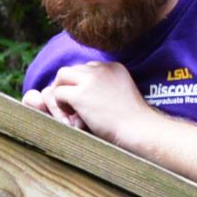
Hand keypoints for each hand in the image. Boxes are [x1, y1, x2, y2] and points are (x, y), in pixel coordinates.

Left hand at [24, 59, 150, 144]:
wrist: (139, 130)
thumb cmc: (132, 119)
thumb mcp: (121, 92)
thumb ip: (106, 86)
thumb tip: (86, 90)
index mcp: (114, 67)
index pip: (88, 67)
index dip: (82, 83)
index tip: (85, 99)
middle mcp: (102, 69)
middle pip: (72, 69)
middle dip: (68, 85)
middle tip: (71, 104)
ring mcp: (91, 81)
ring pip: (62, 76)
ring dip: (61, 91)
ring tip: (69, 108)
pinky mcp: (81, 95)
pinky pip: (57, 93)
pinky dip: (59, 104)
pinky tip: (71, 116)